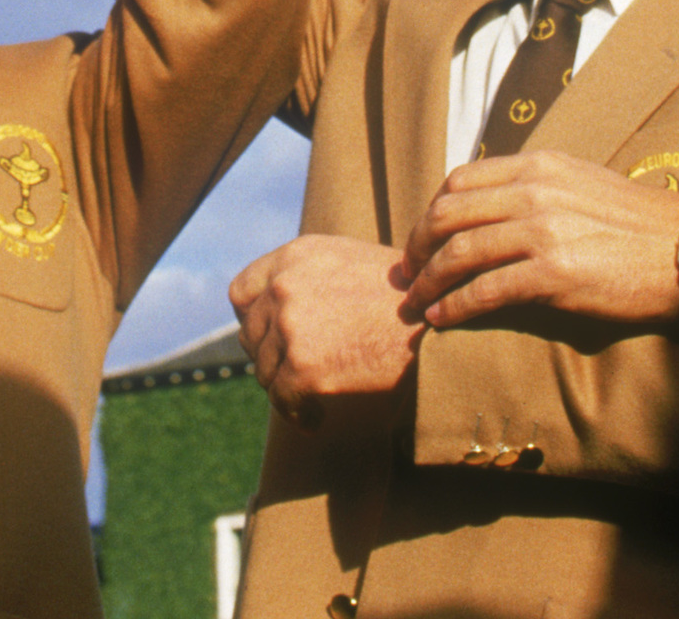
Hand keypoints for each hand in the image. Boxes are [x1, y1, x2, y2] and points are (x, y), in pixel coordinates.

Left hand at [229, 236, 422, 421]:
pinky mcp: (303, 368)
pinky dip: (298, 415)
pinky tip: (316, 419)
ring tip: (310, 399)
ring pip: (264, 371)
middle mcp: (284, 287)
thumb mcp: (348, 261)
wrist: (437, 319)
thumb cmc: (405, 293)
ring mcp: (291, 327)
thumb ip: (308, 275)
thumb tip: (279, 306)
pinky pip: (283, 401)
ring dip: (284, 388)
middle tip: (293, 374)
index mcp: (293, 257)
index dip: (251, 320)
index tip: (267, 339)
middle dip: (270, 358)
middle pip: (251, 336)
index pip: (241, 293)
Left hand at [400, 153, 678, 329]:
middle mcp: (534, 192)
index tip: (423, 238)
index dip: (431, 212)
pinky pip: (484, 291)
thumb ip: (536, 189)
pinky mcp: (553, 275)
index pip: (460, 181)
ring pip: (459, 254)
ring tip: (416, 303)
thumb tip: (492, 210)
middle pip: (448, 215)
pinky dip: (455, 307)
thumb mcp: (582, 184)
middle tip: (407, 273)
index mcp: (538, 167)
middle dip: (418, 247)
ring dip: (428, 283)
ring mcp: (542, 232)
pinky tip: (443, 320)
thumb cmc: (638, 226)